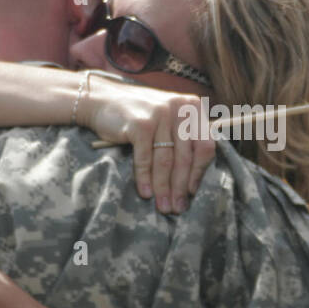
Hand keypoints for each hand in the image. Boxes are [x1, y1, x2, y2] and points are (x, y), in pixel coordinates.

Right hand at [80, 77, 216, 213]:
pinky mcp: (140, 124)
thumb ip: (185, 138)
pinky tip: (146, 194)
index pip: (205, 146)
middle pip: (186, 156)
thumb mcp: (169, 119)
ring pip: (166, 160)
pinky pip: (146, 159)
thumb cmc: (140, 115)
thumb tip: (194, 181)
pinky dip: (145, 179)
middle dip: (181, 187)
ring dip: (164, 188)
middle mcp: (180, 108)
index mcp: (193, 107)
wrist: (103, 99)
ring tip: (163, 206)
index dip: (199, 172)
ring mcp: (160, 114)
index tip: (192, 192)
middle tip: (177, 208)